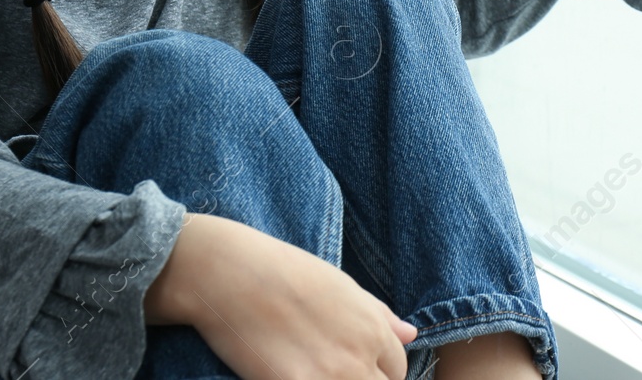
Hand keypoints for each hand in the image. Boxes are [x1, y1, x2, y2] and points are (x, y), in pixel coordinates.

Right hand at [147, 213, 416, 379]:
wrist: (230, 273)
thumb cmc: (283, 271)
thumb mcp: (340, 285)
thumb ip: (378, 314)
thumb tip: (411, 334)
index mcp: (373, 328)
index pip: (397, 370)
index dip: (377, 371)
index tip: (353, 366)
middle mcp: (359, 356)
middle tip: (332, 369)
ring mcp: (329, 377)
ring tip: (315, 370)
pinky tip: (291, 376)